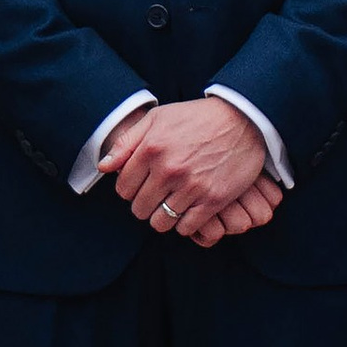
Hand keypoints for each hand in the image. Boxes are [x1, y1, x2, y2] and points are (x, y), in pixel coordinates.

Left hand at [102, 98, 281, 247]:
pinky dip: (185, 224)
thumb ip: (126, 142)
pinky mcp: (213, 199)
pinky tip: (190, 210)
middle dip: (145, 204)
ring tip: (172, 204)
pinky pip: (186, 228)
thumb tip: (103, 167)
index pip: (123, 188)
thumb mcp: (157, 119)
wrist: (243, 119)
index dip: (130, 189)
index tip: (142, 184)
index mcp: (151, 148)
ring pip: (161, 222)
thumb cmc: (196, 118)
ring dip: (164, 217)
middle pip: (139, 209)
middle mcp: (168, 169)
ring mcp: (191, 186)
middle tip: (158, 195)